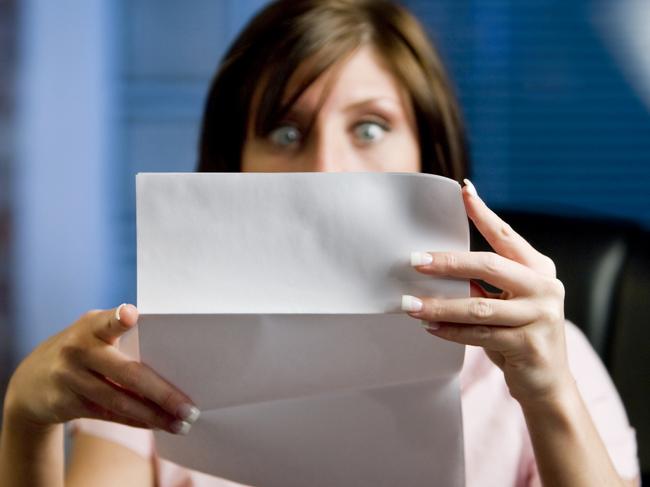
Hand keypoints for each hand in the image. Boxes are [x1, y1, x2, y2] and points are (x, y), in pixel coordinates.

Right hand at [4, 305, 199, 433]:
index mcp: (92, 326)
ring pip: (120, 401)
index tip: (131, 315)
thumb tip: (172, 357)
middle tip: (189, 409)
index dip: (119, 318)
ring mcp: (70, 378)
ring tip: (181, 423)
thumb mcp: (93, 332)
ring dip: (154, 415)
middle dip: (162, 393)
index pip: (108, 321)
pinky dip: (136, 420)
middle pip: (127, 373)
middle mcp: (78, 350)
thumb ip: (121, 337)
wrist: (30, 380)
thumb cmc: (81, 349)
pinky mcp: (66, 403)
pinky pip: (109, 415)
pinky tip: (158, 424)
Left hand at [402, 180, 572, 405]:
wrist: (548, 383)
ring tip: (409, 304)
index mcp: (538, 269)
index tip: (463, 191)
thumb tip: (436, 264)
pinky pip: (479, 334)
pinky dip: (450, 331)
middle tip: (415, 261)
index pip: (506, 235)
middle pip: (489, 265)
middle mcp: (544, 287)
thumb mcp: (507, 301)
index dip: (483, 213)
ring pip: (478, 305)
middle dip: (447, 262)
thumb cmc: (519, 334)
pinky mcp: (528, 344)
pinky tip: (429, 327)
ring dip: (439, 304)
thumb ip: (483, 283)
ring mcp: (539, 315)